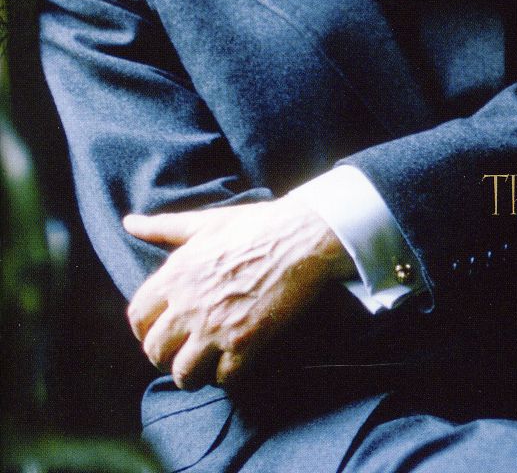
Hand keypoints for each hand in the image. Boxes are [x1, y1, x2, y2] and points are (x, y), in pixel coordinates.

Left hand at [123, 196, 353, 389]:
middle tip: (184, 351)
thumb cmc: (255, 226)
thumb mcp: (205, 223)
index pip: (138, 318)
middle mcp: (188, 305)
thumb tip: (129, 222)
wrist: (301, 237)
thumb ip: (163, 227)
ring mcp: (215, 327)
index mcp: (175, 275)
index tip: (162, 330)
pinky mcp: (245, 343)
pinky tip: (236, 361)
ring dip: (193, 373)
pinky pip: (222, 379)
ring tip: (206, 364)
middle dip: (167, 356)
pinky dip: (227, 375)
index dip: (146, 329)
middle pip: (155, 352)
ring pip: (183, 374)